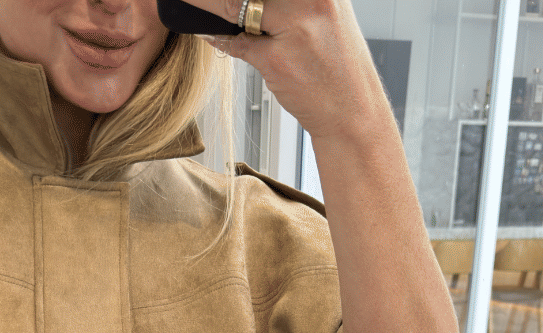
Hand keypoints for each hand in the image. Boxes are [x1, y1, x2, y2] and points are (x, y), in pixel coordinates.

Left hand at [197, 0, 394, 146]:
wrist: (352, 111)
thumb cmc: (336, 64)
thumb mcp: (324, 14)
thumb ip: (291, 1)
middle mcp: (311, 0)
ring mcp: (294, 28)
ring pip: (234, 5)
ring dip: (207, 4)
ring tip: (190, 1)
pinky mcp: (277, 60)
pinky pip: (235, 42)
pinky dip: (218, 37)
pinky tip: (209, 33)